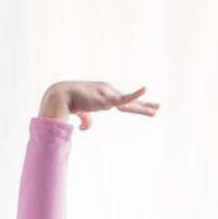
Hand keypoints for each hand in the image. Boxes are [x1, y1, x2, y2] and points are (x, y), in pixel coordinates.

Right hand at [38, 81, 158, 127]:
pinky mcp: (106, 98)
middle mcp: (108, 92)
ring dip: (143, 107)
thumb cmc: (69, 103)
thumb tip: (86, 128)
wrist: (60, 96)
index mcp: (103, 95)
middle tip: (157, 107)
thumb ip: (86, 120)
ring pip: (130, 102)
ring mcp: (108, 94)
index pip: (122, 101)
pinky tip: (145, 90)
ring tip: (157, 110)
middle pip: (129, 101)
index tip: (144, 108)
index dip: (133, 105)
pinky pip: (123, 97)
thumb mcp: (81, 113)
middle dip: (143, 105)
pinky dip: (134, 95)